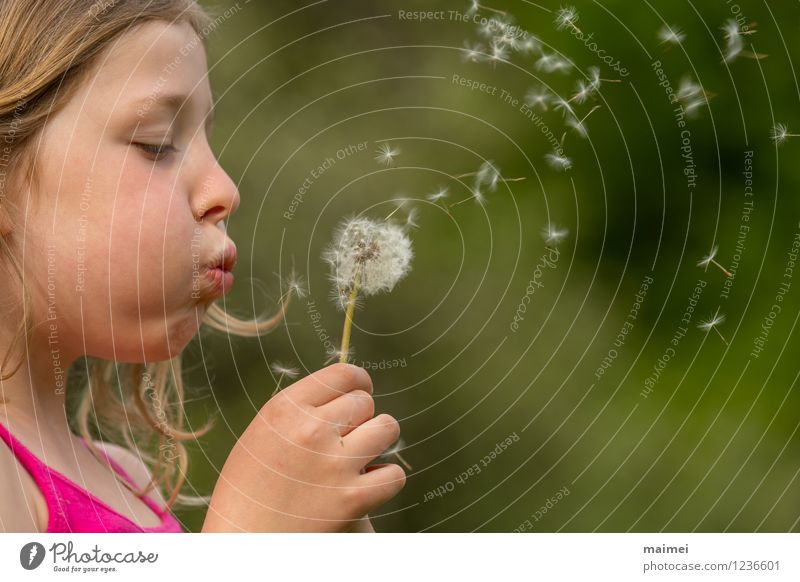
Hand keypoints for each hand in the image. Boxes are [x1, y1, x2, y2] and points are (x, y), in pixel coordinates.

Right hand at [202, 363, 405, 531]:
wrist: (241, 541)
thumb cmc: (250, 486)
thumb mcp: (264, 431)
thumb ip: (302, 408)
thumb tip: (350, 388)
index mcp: (286, 408)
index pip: (343, 374)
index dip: (359, 382)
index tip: (360, 392)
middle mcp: (310, 430)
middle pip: (365, 402)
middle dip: (360, 418)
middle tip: (344, 440)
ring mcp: (334, 464)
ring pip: (387, 428)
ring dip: (378, 441)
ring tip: (361, 456)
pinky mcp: (352, 500)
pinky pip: (394, 475)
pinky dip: (385, 481)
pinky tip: (367, 485)